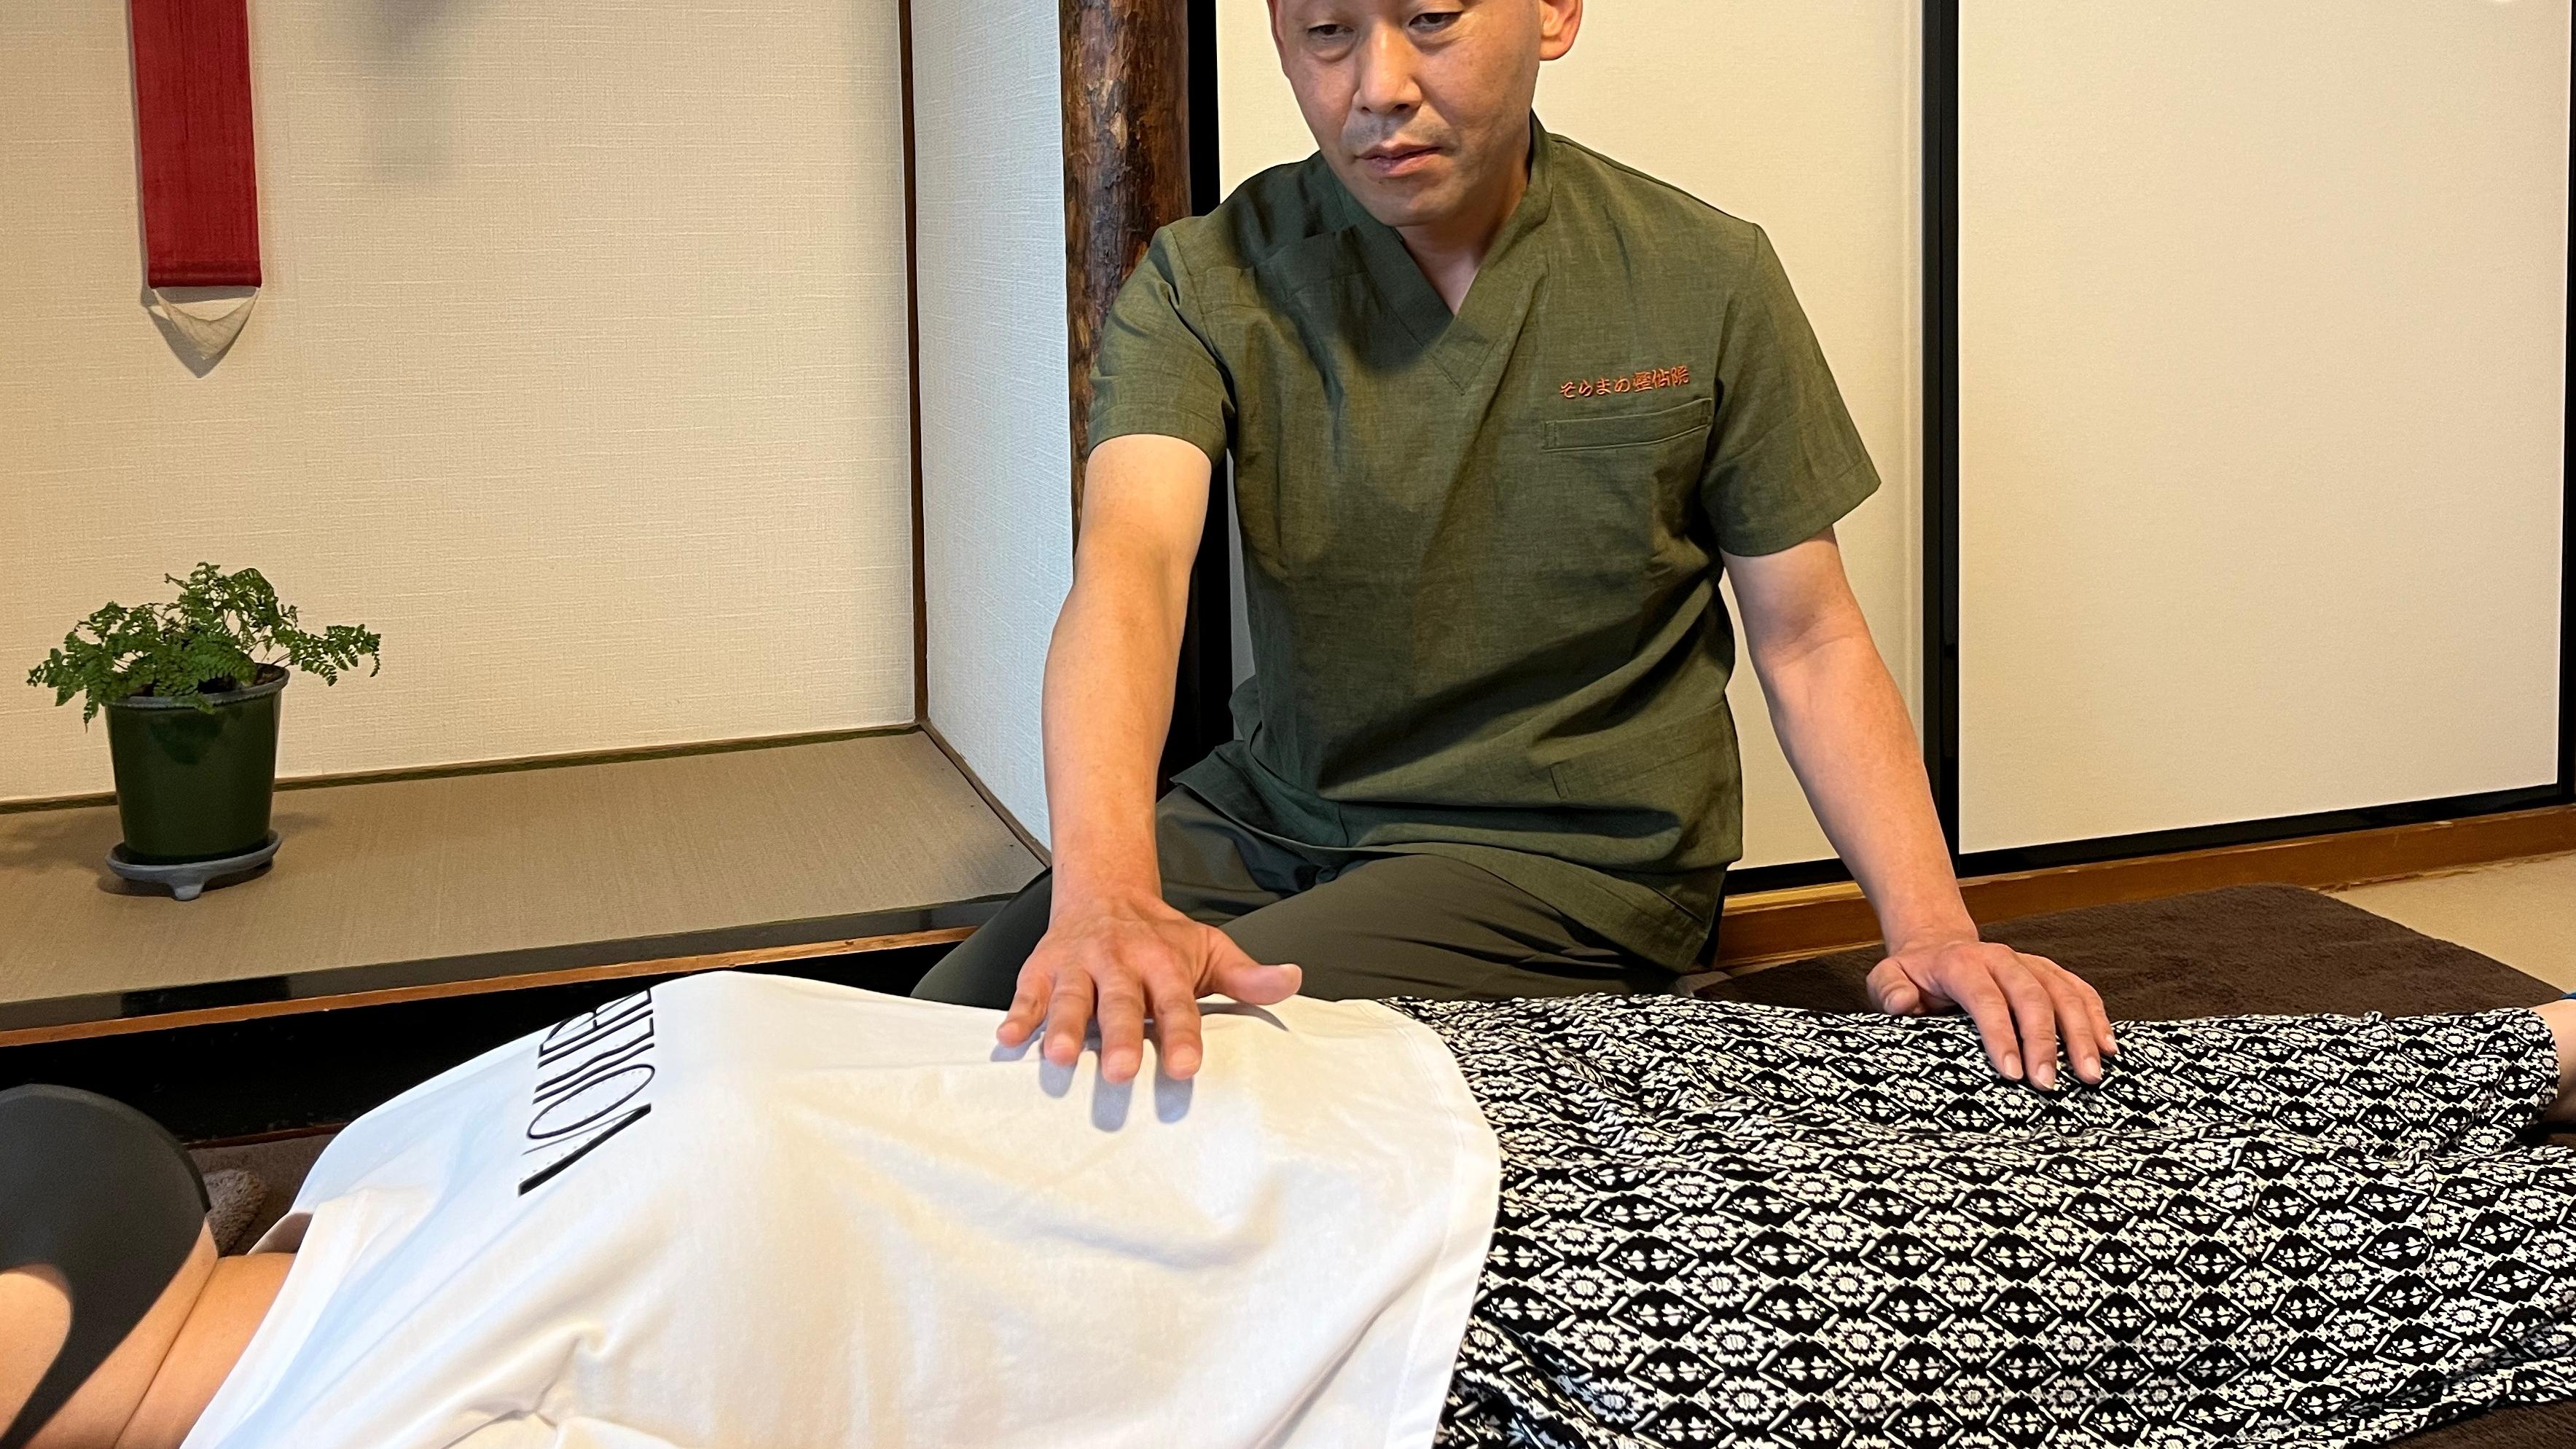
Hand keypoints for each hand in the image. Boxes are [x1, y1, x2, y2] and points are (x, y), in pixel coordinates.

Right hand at [995, 891, 1301, 1083]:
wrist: (1106, 890)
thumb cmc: (1160, 935)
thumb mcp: (1208, 948)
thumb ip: (1247, 975)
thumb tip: (1291, 980)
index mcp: (1162, 962)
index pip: (1176, 1003)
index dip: (1181, 1035)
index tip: (1186, 1067)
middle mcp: (1119, 963)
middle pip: (1119, 1004)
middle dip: (1117, 1038)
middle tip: (1118, 1072)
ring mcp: (1078, 966)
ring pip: (1070, 999)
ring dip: (1062, 1028)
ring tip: (1058, 1057)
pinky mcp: (1042, 969)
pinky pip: (1028, 993)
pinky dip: (1018, 1014)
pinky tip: (1011, 1037)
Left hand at [1866, 937, 2116, 1088]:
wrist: (1937, 947)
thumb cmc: (1913, 974)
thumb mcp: (1887, 978)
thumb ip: (1890, 991)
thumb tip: (1903, 1004)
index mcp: (1961, 963)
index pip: (1986, 998)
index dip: (2001, 1035)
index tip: (2011, 1073)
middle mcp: (2001, 959)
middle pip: (2032, 996)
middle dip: (2044, 1042)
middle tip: (2048, 1084)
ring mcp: (2029, 964)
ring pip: (2063, 992)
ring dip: (2081, 1032)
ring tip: (2090, 1073)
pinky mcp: (2048, 973)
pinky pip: (2079, 990)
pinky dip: (2097, 1017)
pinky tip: (2109, 1047)